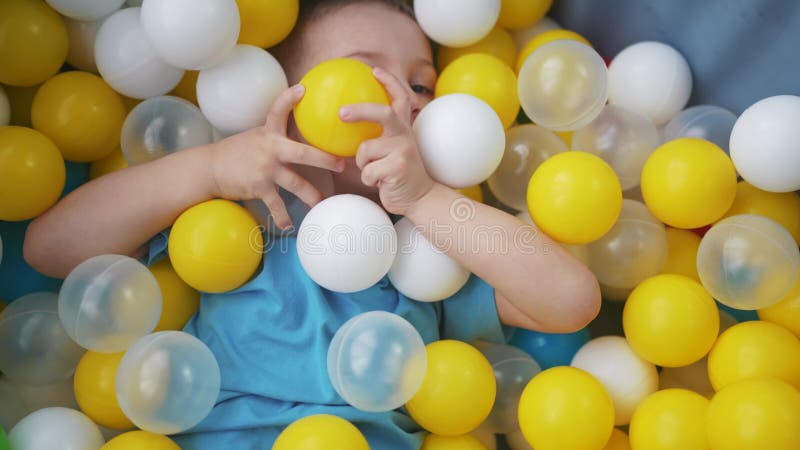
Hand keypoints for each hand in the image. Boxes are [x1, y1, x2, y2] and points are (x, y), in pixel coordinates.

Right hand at [208, 84, 344, 228]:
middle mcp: (270, 148)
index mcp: (269, 133)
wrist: (210, 168)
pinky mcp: (259, 187)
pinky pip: (276, 205)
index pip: (278, 110)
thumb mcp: (258, 137)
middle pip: (303, 152)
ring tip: (323, 204)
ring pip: (296, 184)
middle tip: (341, 164)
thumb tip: (302, 133)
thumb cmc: (238, 152)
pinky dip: (283, 217)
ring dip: (312, 196)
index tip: (302, 89)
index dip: (289, 99)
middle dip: (325, 159)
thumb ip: (277, 134)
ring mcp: (265, 169)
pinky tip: (289, 226)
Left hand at [339, 67, 434, 215]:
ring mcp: (404, 150)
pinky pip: (367, 170)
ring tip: (376, 172)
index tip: (375, 70)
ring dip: (363, 165)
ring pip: (365, 151)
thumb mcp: (389, 151)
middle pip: (384, 113)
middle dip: (361, 110)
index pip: (400, 98)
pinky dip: (368, 179)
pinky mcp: (399, 166)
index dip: (389, 82)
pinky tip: (381, 183)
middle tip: (341, 112)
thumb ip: (374, 137)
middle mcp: (405, 135)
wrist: (420, 198)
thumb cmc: (396, 174)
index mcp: (402, 128)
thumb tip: (340, 125)